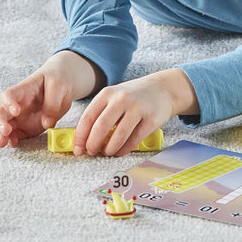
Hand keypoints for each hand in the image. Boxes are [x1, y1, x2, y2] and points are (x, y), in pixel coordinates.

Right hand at [0, 50, 100, 147]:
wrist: (63, 85)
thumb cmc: (57, 81)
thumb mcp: (58, 86)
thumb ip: (52, 103)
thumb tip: (47, 124)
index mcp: (23, 90)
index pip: (8, 95)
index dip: (8, 103)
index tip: (16, 111)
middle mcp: (17, 104)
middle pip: (0, 112)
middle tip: (6, 131)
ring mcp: (20, 117)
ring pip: (4, 127)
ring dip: (1, 135)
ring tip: (3, 143)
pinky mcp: (26, 128)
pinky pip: (16, 135)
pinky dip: (12, 140)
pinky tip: (13, 144)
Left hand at [73, 68, 197, 156]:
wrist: (163, 89)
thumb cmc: (134, 97)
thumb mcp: (114, 97)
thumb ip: (100, 114)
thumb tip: (83, 140)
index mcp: (108, 93)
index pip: (88, 117)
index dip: (80, 137)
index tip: (78, 150)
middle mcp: (122, 99)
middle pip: (100, 127)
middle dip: (93, 145)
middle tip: (92, 152)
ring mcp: (137, 109)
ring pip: (118, 136)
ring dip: (109, 149)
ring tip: (108, 152)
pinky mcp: (151, 120)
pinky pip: (133, 140)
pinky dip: (124, 149)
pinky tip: (120, 151)